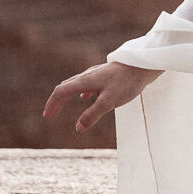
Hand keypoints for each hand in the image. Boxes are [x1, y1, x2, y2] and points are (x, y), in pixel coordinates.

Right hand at [42, 61, 161, 132]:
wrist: (145, 65)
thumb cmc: (127, 82)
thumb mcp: (109, 102)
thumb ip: (92, 115)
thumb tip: (78, 128)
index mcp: (85, 81)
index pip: (61, 92)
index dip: (52, 104)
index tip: (47, 116)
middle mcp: (88, 75)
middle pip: (66, 87)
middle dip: (57, 101)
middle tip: (51, 114)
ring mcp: (98, 73)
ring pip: (76, 84)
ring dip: (68, 96)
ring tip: (63, 105)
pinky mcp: (107, 74)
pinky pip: (88, 83)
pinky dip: (81, 91)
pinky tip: (87, 96)